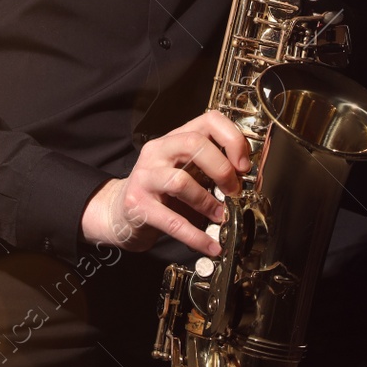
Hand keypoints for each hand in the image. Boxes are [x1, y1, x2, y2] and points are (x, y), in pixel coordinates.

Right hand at [80, 110, 251, 256]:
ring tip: (220, 216)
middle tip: (234, 191)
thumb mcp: (186, 169)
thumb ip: (211, 167)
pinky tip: (210, 245)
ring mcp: (145, 177)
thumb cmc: (161, 192)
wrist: (120, 212)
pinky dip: (196, 236)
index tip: (244, 164)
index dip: (232, 138)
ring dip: (208, 202)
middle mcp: (158, 151)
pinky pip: (172, 221)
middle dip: (222, 168)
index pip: (208, 120)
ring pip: (181, 181)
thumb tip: (247, 177)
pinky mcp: (138, 205)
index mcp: (175, 138)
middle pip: (195, 144)